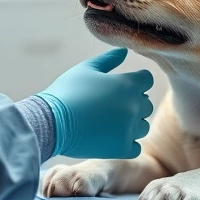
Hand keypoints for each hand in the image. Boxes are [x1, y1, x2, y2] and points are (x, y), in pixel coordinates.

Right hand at [36, 48, 153, 158]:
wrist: (51, 122)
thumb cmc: (68, 91)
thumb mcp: (86, 69)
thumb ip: (109, 59)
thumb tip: (125, 51)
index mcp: (127, 84)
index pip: (147, 79)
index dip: (136, 80)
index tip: (121, 86)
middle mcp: (133, 106)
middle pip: (146, 104)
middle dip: (134, 102)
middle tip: (111, 105)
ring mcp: (129, 129)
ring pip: (142, 126)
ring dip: (131, 124)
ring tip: (109, 122)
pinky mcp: (122, 148)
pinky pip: (136, 146)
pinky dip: (126, 143)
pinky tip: (111, 137)